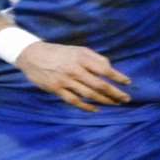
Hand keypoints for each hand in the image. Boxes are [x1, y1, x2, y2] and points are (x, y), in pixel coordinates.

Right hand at [15, 42, 130, 111]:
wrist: (31, 55)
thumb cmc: (58, 52)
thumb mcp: (77, 49)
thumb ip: (94, 58)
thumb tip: (109, 68)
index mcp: (81, 57)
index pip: (104, 69)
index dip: (118, 77)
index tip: (128, 83)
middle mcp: (74, 69)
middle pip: (99, 84)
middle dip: (115, 93)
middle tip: (126, 99)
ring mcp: (65, 80)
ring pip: (89, 94)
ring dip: (104, 100)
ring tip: (114, 104)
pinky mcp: (56, 89)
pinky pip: (74, 101)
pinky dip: (86, 107)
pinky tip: (95, 109)